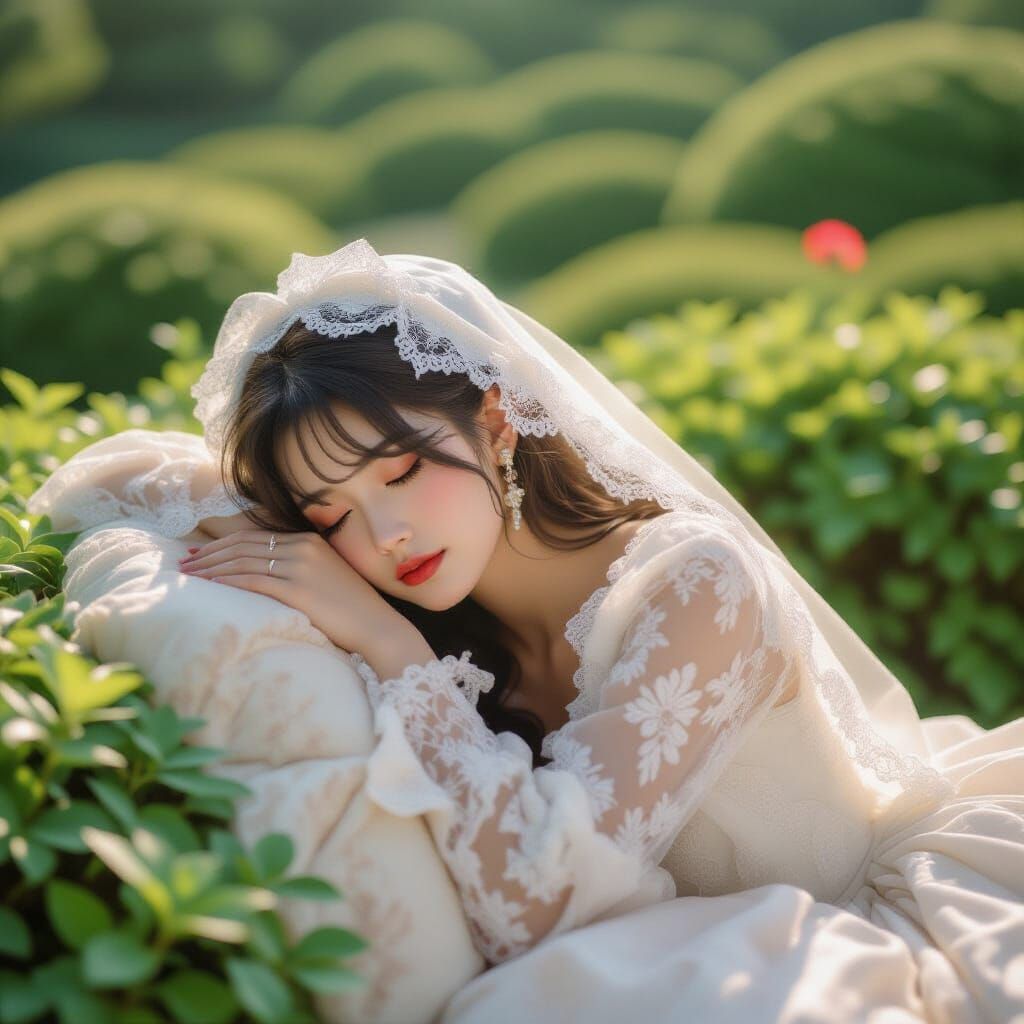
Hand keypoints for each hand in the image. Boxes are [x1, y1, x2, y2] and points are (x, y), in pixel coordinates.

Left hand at [178, 528, 407, 653]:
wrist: (376, 626)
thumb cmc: (351, 609)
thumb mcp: (324, 577)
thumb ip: (298, 567)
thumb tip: (263, 572)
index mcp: (308, 541)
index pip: (254, 536)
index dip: (222, 544)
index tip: (199, 553)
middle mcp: (302, 547)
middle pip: (243, 545)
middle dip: (209, 553)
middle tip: (183, 562)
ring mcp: (300, 566)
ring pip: (243, 560)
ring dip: (211, 567)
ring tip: (188, 575)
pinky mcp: (297, 588)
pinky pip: (253, 579)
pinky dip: (227, 580)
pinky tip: (209, 584)